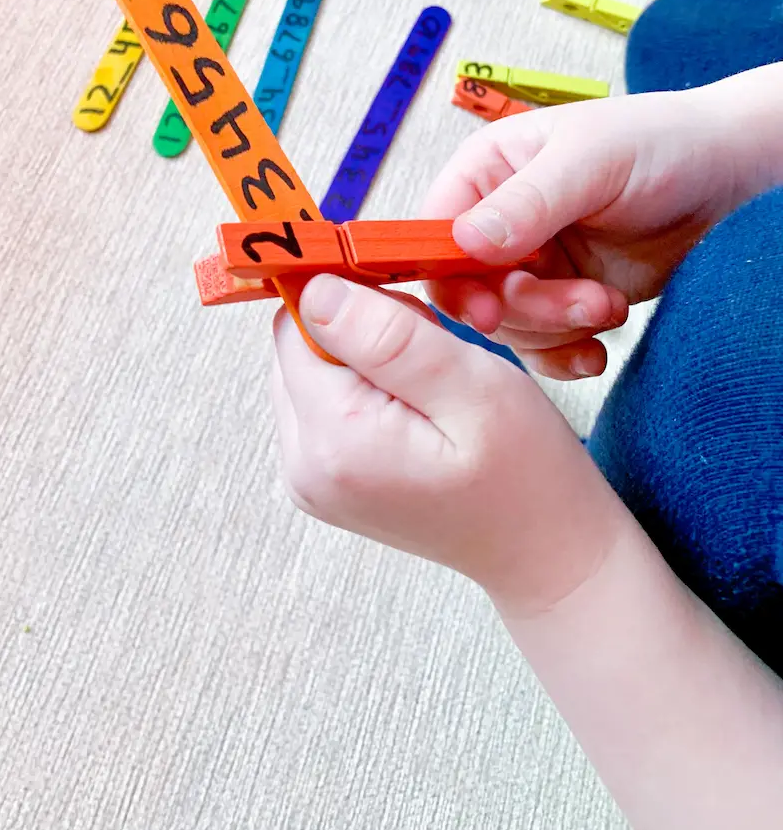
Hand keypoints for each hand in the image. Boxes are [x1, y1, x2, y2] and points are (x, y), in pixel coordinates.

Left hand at [271, 275, 625, 614]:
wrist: (545, 552)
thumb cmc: (526, 475)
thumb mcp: (472, 388)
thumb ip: (388, 336)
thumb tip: (314, 291)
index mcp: (333, 440)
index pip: (297, 323)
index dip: (355, 301)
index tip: (415, 319)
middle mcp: (304, 465)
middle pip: (299, 345)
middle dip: (361, 330)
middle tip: (435, 361)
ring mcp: (310, 478)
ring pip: (312, 368)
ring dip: (366, 359)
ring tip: (432, 390)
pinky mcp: (325, 479)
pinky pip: (326, 401)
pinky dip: (367, 389)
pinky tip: (417, 410)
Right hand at [425, 73, 781, 379]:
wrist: (720, 174)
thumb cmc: (655, 142)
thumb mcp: (590, 160)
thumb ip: (527, 202)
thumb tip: (467, 240)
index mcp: (484, 172)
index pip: (433, 233)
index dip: (449, 275)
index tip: (485, 308)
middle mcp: (496, 222)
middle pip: (468, 290)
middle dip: (525, 307)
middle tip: (580, 303)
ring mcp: (528, 265)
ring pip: (506, 324)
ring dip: (557, 327)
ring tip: (608, 303)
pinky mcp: (560, 300)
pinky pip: (538, 346)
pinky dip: (565, 356)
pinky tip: (597, 348)